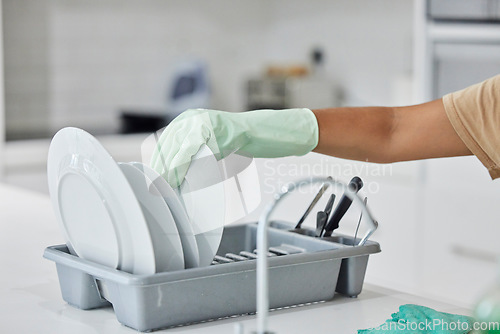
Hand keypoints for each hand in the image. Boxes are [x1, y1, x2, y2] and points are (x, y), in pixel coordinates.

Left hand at [150, 108, 317, 186]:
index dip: (158, 160)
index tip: (155, 177)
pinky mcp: (211, 129)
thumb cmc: (236, 141)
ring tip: (166, 186)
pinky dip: (180, 165)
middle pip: (168, 144)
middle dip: (161, 167)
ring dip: (169, 169)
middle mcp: (192, 117)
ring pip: (176, 147)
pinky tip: (177, 177)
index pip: (165, 141)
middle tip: (158, 186)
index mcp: (188, 118)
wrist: (260, 132)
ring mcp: (201, 121)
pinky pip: (189, 148)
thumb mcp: (209, 142)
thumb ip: (193, 149)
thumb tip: (175, 170)